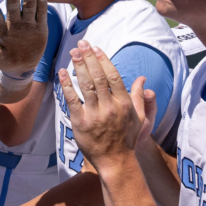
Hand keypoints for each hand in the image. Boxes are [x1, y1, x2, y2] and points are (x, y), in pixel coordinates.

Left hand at [57, 40, 149, 172]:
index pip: (113, 76)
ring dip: (78, 67)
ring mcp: (95, 114)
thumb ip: (139, 96)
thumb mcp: (139, 117)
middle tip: (82, 44)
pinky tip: (63, 73)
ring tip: (73, 53)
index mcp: (124, 103)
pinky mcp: (81, 122)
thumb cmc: (127, 138)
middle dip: (89, 58)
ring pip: (86, 86)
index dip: (104, 60)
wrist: (115, 160)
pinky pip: (72, 100)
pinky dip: (67, 85)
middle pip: (98, 77)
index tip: (96, 48)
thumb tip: (142, 78)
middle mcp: (110, 107)